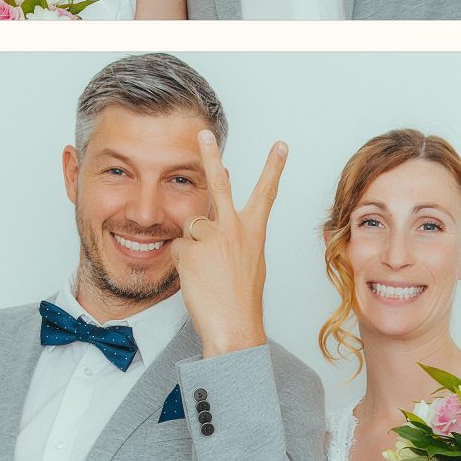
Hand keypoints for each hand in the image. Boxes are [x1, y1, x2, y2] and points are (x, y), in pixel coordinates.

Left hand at [172, 129, 284, 355]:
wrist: (235, 328)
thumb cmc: (242, 303)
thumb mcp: (250, 264)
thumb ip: (236, 240)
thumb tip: (215, 226)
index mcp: (254, 233)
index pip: (266, 193)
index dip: (274, 168)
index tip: (280, 146)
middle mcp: (235, 229)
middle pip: (219, 183)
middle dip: (210, 155)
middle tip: (203, 133)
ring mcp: (212, 236)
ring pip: (191, 226)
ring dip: (193, 247)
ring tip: (207, 274)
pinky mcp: (192, 248)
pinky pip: (179, 249)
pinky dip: (183, 264)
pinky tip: (197, 281)